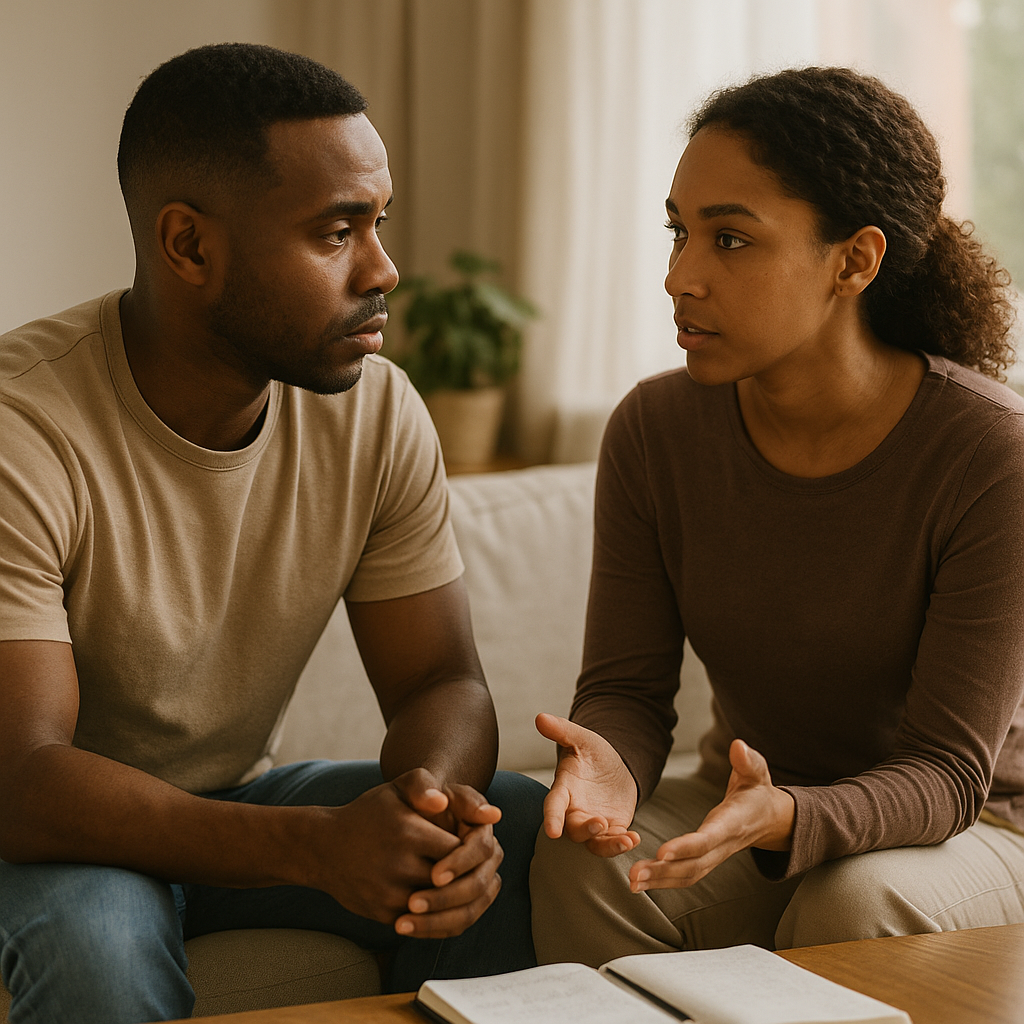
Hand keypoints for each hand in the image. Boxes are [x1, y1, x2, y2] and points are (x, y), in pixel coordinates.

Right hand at [311, 769, 500, 938]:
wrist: (324, 848)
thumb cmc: (369, 814)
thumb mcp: (394, 789)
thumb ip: (423, 785)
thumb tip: (445, 802)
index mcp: (408, 832)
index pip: (460, 849)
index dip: (469, 848)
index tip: (468, 843)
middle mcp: (399, 865)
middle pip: (454, 880)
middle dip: (464, 874)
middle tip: (470, 867)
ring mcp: (389, 893)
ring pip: (440, 905)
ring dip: (453, 896)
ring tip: (458, 883)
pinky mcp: (383, 914)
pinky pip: (423, 921)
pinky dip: (435, 913)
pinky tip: (440, 898)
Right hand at [536, 712, 639, 856]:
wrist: (614, 765)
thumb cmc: (592, 752)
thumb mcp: (582, 739)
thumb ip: (562, 730)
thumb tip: (540, 717)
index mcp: (564, 789)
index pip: (553, 805)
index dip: (552, 818)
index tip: (552, 832)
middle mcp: (575, 810)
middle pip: (574, 828)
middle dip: (585, 830)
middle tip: (599, 823)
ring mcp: (592, 822)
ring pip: (593, 842)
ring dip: (606, 844)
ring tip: (625, 839)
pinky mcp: (611, 830)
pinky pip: (612, 842)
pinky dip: (622, 844)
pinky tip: (634, 839)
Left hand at [629, 739, 793, 891]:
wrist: (770, 818)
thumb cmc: (757, 790)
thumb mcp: (756, 772)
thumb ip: (747, 761)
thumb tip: (738, 746)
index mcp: (732, 823)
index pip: (708, 839)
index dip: (686, 847)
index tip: (662, 852)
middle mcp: (722, 845)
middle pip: (693, 864)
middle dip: (664, 871)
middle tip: (634, 875)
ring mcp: (715, 856)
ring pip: (688, 875)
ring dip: (660, 880)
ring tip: (633, 882)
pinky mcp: (706, 860)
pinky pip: (685, 876)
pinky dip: (664, 882)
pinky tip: (641, 883)